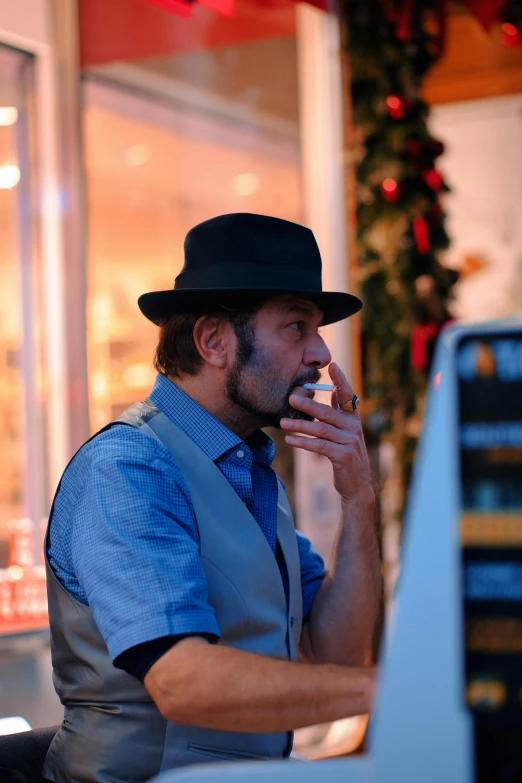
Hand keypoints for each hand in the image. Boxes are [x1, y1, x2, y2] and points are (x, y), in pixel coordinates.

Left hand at [281, 363, 373, 505]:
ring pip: (321, 430)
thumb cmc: (346, 456)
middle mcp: (353, 428)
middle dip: (308, 404)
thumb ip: (340, 413)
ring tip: (283, 422)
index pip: (348, 396)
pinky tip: (289, 440)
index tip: (332, 365)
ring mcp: (350, 442)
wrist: (357, 485)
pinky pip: (319, 446)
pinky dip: (303, 442)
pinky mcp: (343, 456)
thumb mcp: (346, 433)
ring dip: (300, 425)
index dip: (341, 380)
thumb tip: (334, 390)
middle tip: (291, 398)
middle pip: (328, 412)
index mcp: (353, 420)